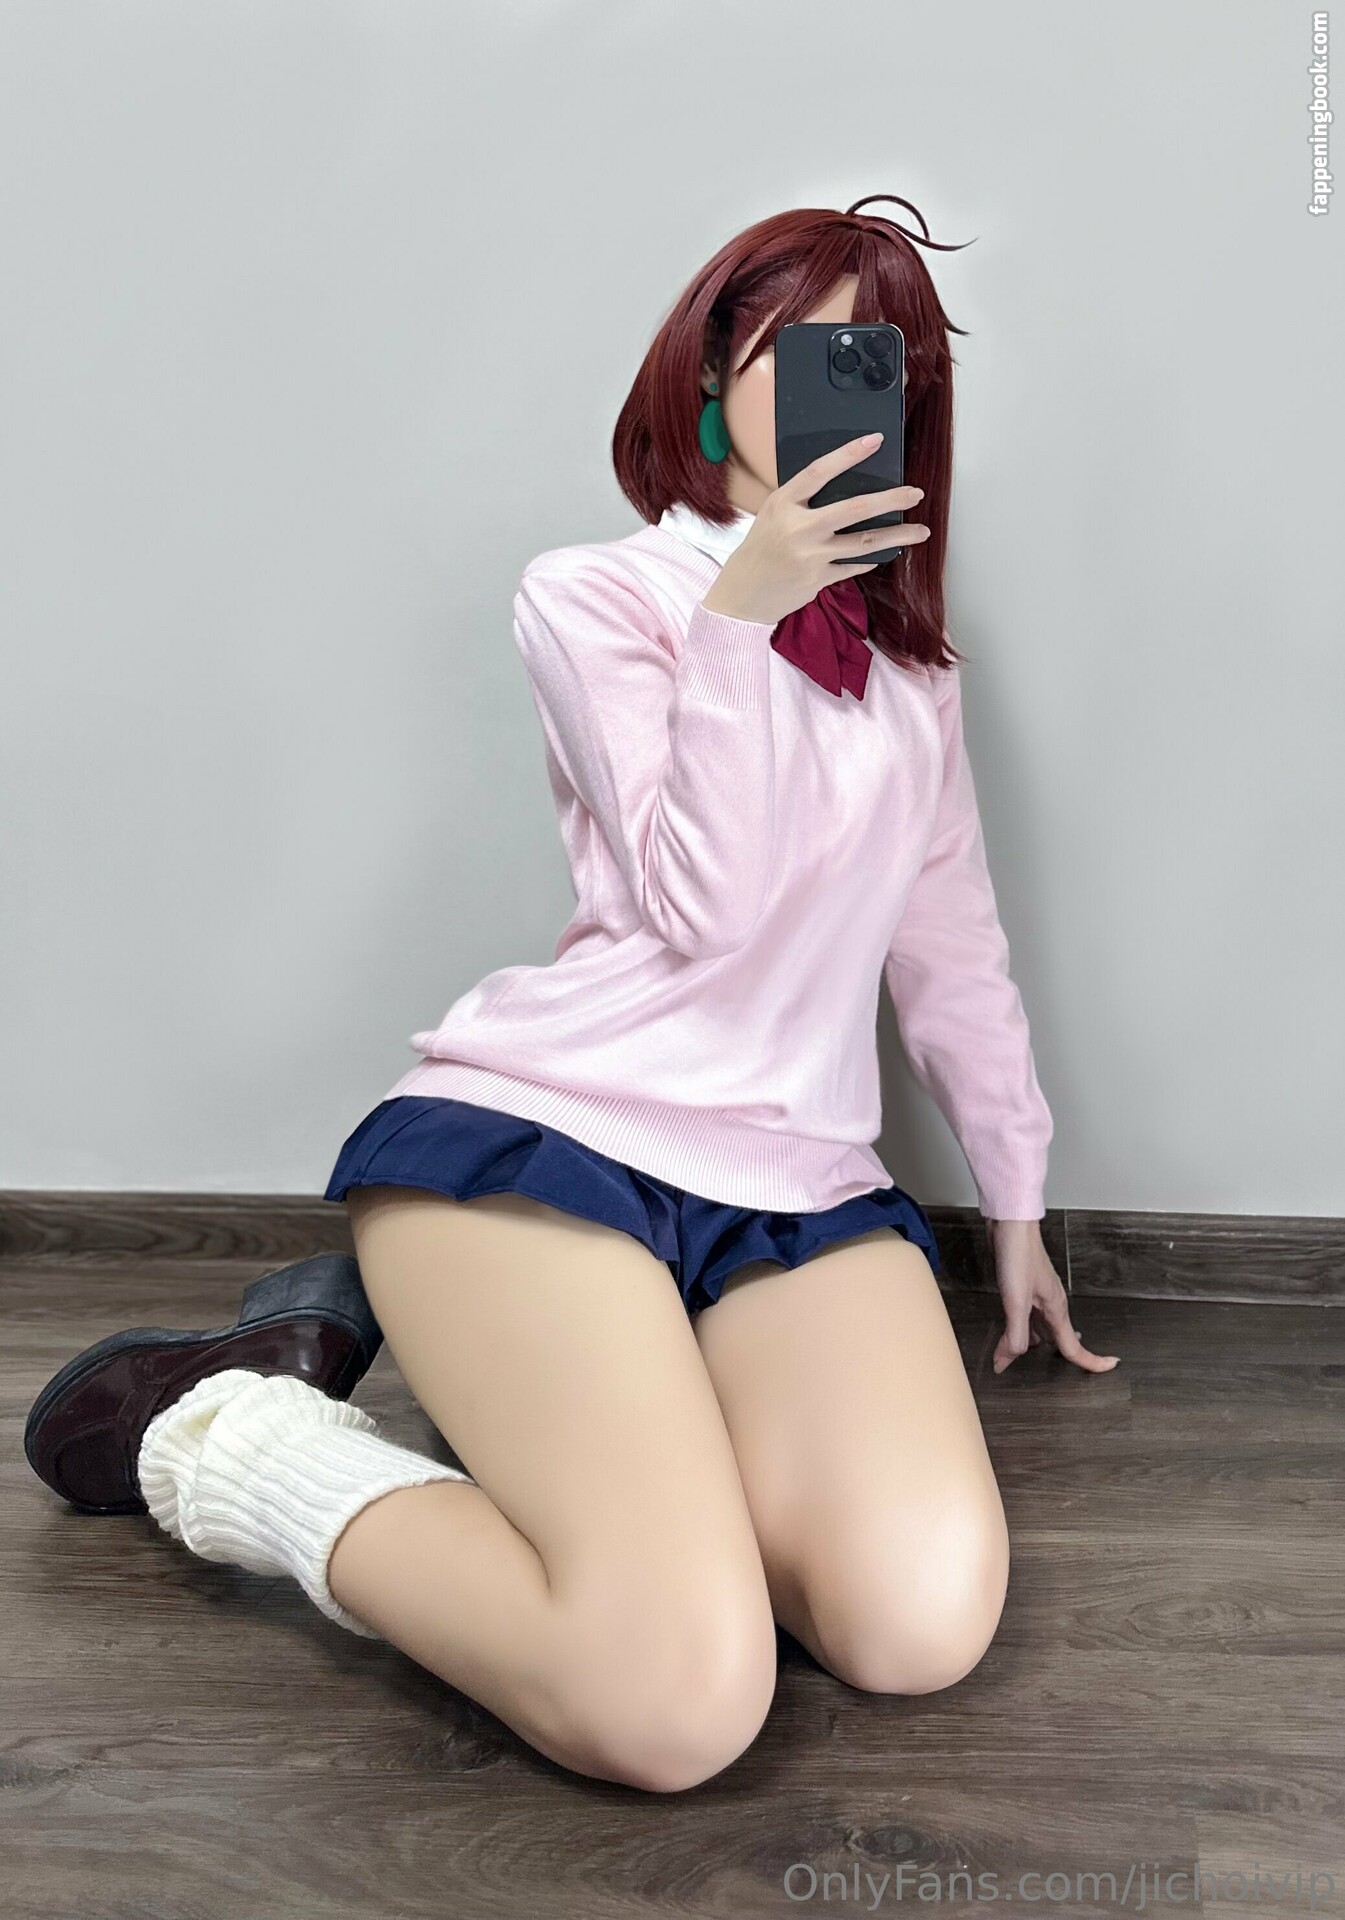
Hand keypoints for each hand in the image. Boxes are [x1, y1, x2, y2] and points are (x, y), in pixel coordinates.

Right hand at [700, 432, 929, 624]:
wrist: (743, 592)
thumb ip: (804, 500)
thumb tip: (849, 485)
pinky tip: (884, 553)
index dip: (848, 454)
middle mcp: (798, 527)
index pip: (819, 471)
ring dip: (897, 535)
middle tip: (915, 492)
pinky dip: (870, 558)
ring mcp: (810, 555)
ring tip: (921, 531)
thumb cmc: (762, 547)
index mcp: (784, 503)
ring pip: (865, 542)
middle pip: (855, 509)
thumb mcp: (775, 513)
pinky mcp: (818, 579)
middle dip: (891, 499)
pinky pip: (854, 565)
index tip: (875, 441)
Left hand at [987, 1219, 1119, 1374]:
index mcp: (1057, 1310)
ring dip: (1034, 1344)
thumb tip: (1007, 1361)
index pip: (1075, 1346)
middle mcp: (1052, 1305)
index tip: (1111, 1367)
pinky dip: (1021, 1329)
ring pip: (1042, 1329)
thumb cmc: (1019, 1255)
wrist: (1009, 1225)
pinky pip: (1028, 1317)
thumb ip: (1015, 1335)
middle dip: (1055, 1357)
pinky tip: (1010, 1329)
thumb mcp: (1016, 1302)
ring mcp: (1039, 1296)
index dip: (1093, 1362)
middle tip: (1049, 1372)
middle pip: (1058, 1340)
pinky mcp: (1025, 1288)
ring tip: (1018, 1356)